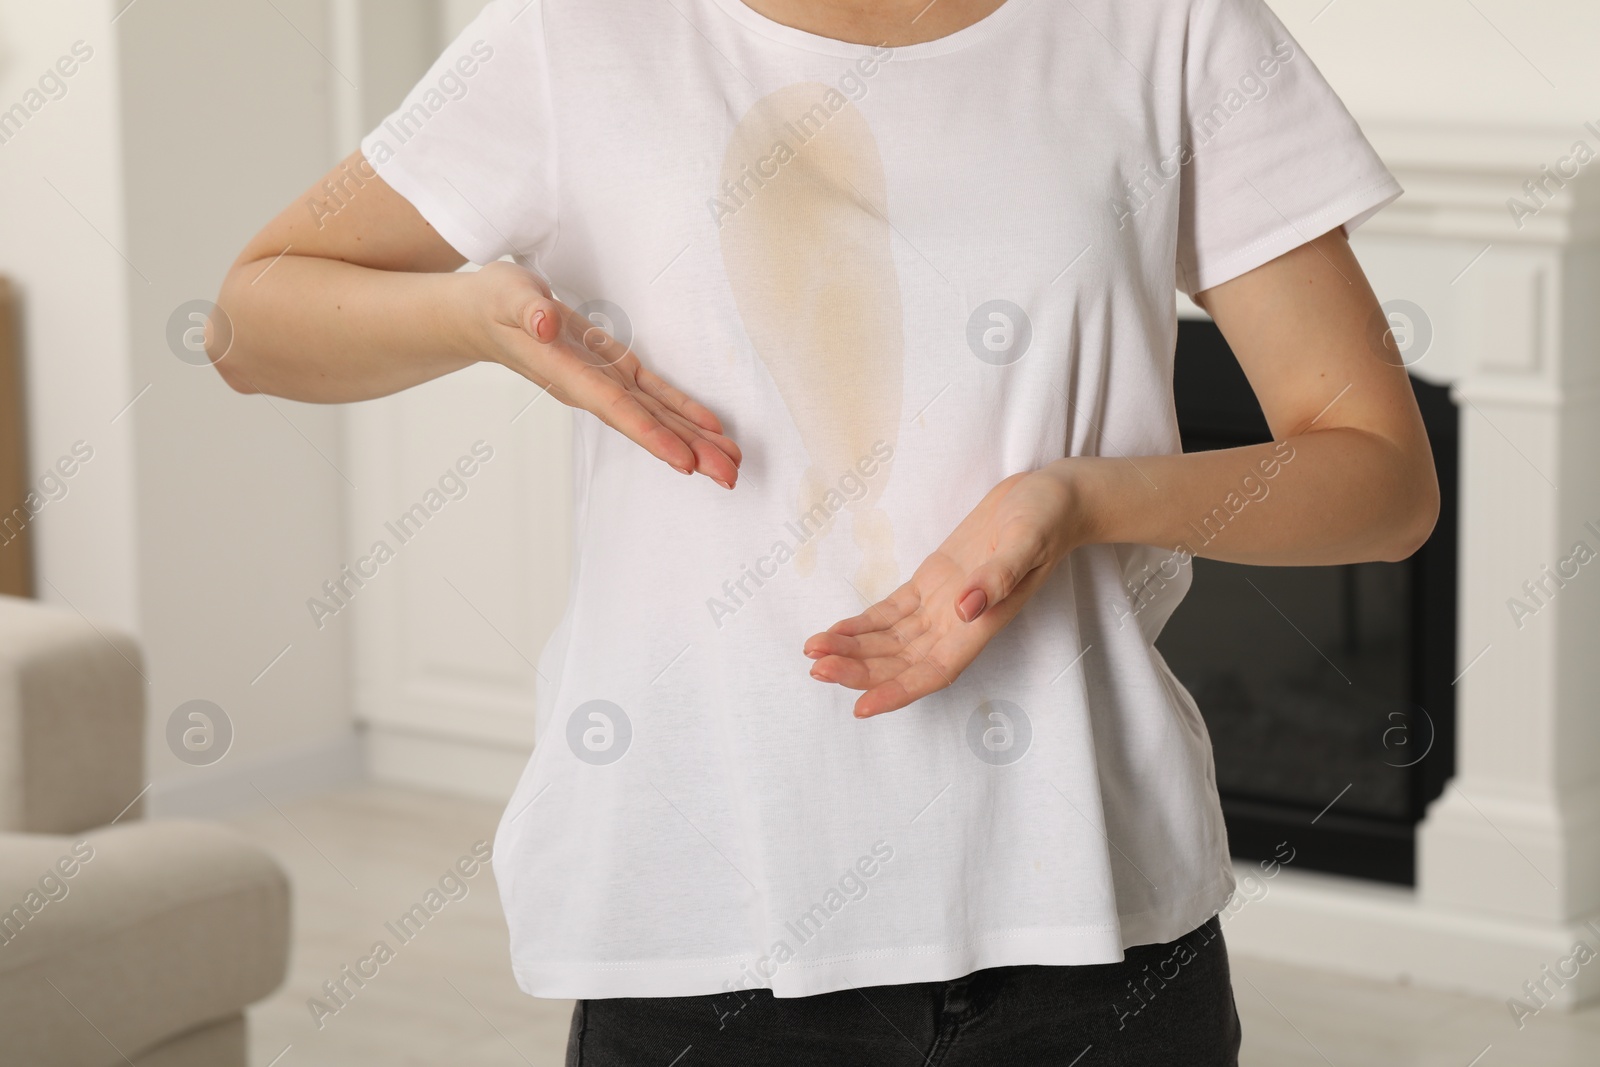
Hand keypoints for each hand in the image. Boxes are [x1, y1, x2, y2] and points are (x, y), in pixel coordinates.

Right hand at [469, 261, 741, 487]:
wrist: (483, 317)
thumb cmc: (495, 304)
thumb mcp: (507, 296)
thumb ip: (526, 311)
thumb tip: (545, 324)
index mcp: (569, 374)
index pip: (617, 409)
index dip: (653, 435)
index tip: (686, 463)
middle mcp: (592, 389)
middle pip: (647, 425)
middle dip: (690, 452)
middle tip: (730, 478)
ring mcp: (605, 383)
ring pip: (657, 417)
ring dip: (696, 442)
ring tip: (732, 465)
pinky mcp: (614, 371)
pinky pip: (655, 397)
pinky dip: (684, 412)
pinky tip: (711, 430)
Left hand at [804, 466, 1085, 717]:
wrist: (1052, 499)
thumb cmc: (1047, 519)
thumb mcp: (1026, 541)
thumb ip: (998, 577)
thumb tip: (967, 610)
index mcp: (982, 623)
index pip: (934, 671)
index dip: (898, 691)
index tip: (862, 706)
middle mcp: (959, 623)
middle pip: (902, 661)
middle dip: (860, 669)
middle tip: (817, 667)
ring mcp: (944, 604)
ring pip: (891, 640)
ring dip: (854, 649)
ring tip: (813, 651)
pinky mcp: (933, 582)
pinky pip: (892, 612)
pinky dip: (863, 624)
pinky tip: (836, 630)